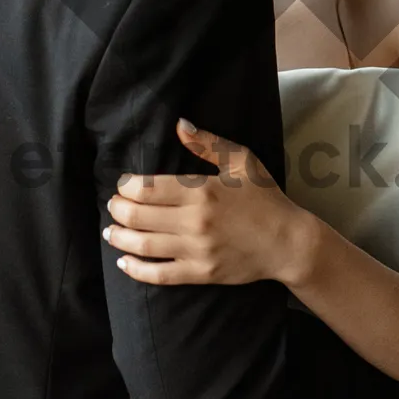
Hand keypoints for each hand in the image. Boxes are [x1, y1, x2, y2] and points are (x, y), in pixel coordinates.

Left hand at [104, 118, 313, 287]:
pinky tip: (124, 262)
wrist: (288, 242)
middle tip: (113, 206)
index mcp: (202, 191)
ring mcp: (197, 250)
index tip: (123, 184)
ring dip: (119, 238)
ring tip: (110, 232)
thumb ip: (208, 143)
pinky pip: (160, 274)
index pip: (148, 189)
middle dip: (118, 210)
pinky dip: (136, 269)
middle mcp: (195, 221)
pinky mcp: (201, 272)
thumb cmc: (265, 198)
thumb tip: (179, 124)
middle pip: (139, 216)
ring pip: (143, 245)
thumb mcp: (242, 161)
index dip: (126, 186)